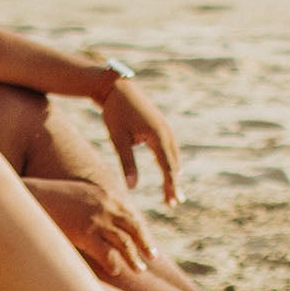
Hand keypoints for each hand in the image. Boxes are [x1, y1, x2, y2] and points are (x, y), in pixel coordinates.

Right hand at [29, 175, 154, 281]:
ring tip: (139, 269)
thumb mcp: (74, 195)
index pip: (129, 214)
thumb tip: (95, 219)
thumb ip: (89, 205)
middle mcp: (106, 206)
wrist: (30, 197)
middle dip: (145, 243)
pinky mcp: (86, 234)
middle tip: (152, 256)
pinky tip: (116, 270)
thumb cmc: (47, 198)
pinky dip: (114, 263)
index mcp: (104, 194)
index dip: (139, 229)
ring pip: (125, 242)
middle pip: (134, 227)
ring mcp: (98, 220)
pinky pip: (107, 253)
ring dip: (134, 257)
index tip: (145, 239)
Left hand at [99, 75, 183, 205]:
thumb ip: (127, 163)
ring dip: (173, 173)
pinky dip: (170, 161)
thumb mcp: (118, 139)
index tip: (172, 203)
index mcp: (158, 137)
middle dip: (173, 183)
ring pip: (173, 156)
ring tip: (173, 190)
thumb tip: (131, 187)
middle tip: (174, 203)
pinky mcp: (160, 125)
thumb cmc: (115, 113)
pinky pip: (169, 148)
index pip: (168, 168)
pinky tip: (168, 170)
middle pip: (173, 164)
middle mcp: (166, 133)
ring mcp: (165, 128)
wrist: (116, 87)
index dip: (170, 186)